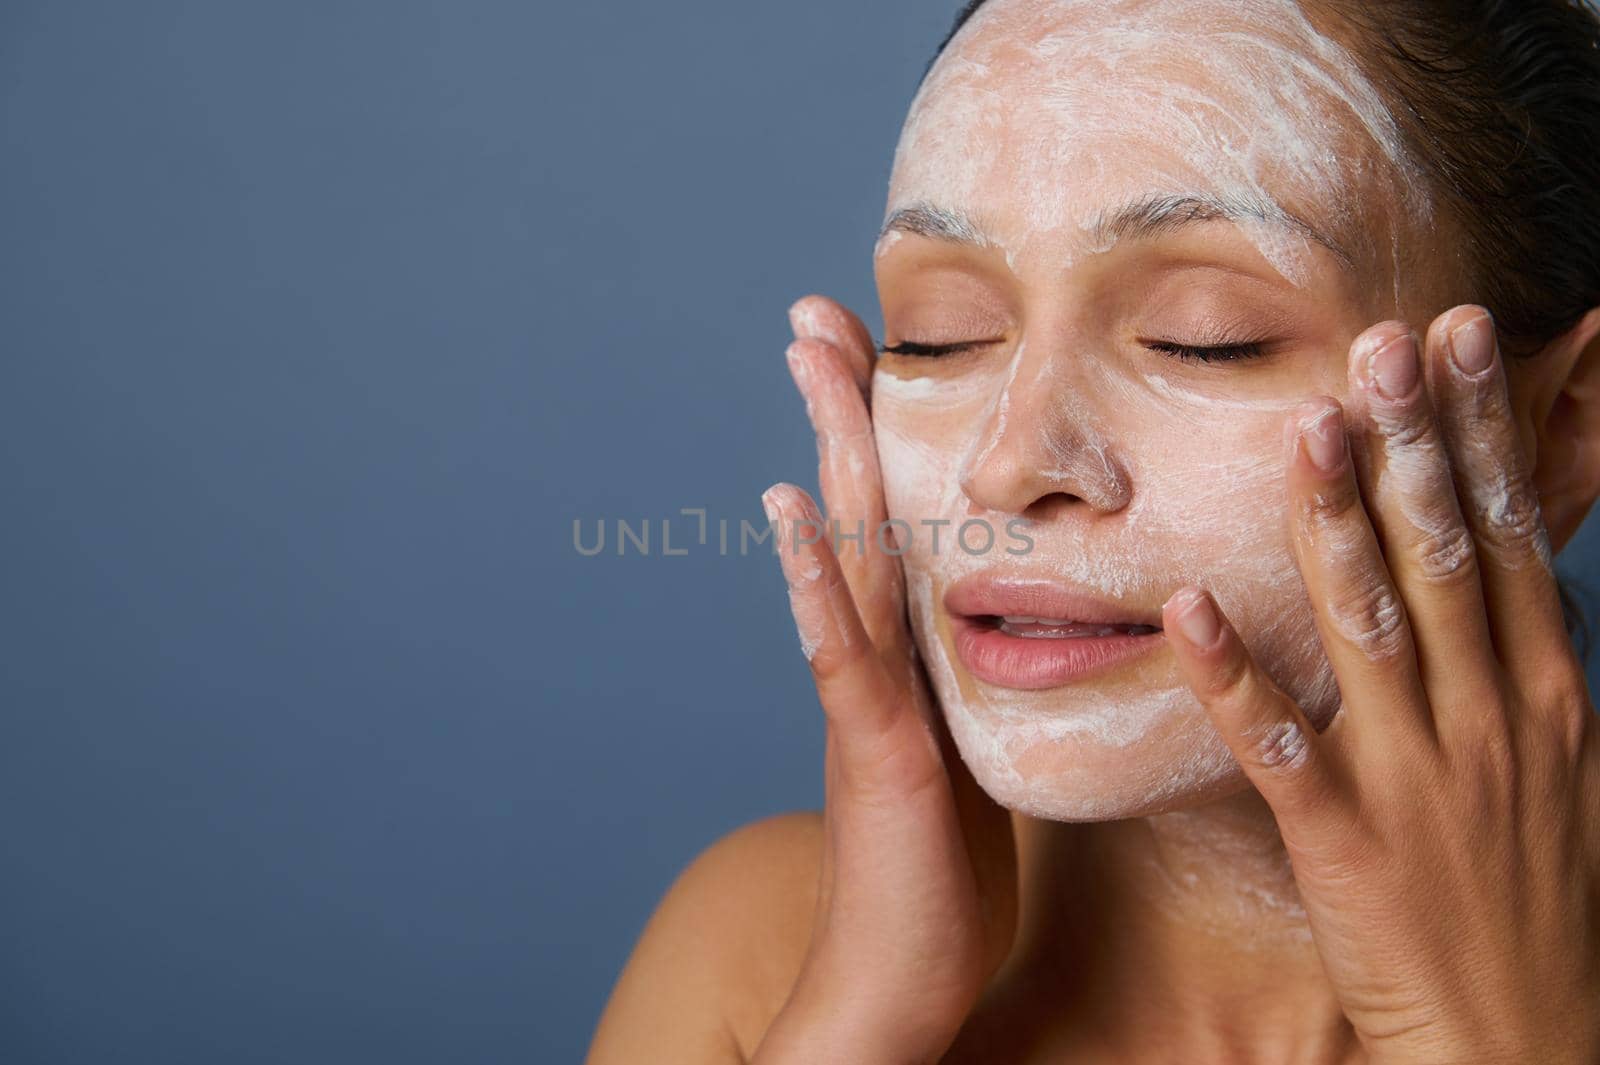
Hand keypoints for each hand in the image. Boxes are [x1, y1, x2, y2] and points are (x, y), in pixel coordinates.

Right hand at [750, 295, 1018, 1063]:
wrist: (895, 982)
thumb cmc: (940, 874)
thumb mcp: (967, 754)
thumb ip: (968, 687)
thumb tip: (1005, 631)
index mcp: (910, 656)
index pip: (896, 524)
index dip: (883, 439)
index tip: (877, 352)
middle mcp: (876, 660)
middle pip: (859, 511)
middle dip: (839, 408)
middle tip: (814, 311)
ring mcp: (864, 700)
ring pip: (845, 554)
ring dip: (824, 452)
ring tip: (807, 359)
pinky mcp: (872, 752)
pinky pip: (839, 653)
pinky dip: (810, 579)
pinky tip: (791, 512)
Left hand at [1161, 308, 1599, 1063]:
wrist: (1527, 1044)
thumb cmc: (1533, 900)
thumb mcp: (1559, 766)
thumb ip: (1527, 667)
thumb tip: (1516, 578)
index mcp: (1542, 694)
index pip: (1511, 537)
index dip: (1482, 432)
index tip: (1451, 341)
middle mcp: (1490, 718)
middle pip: (1449, 556)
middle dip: (1416, 442)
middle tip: (1381, 339)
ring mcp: (1420, 778)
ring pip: (1374, 629)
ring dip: (1336, 526)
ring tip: (1303, 429)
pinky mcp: (1349, 841)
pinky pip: (1280, 748)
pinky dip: (1233, 677)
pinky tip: (1187, 610)